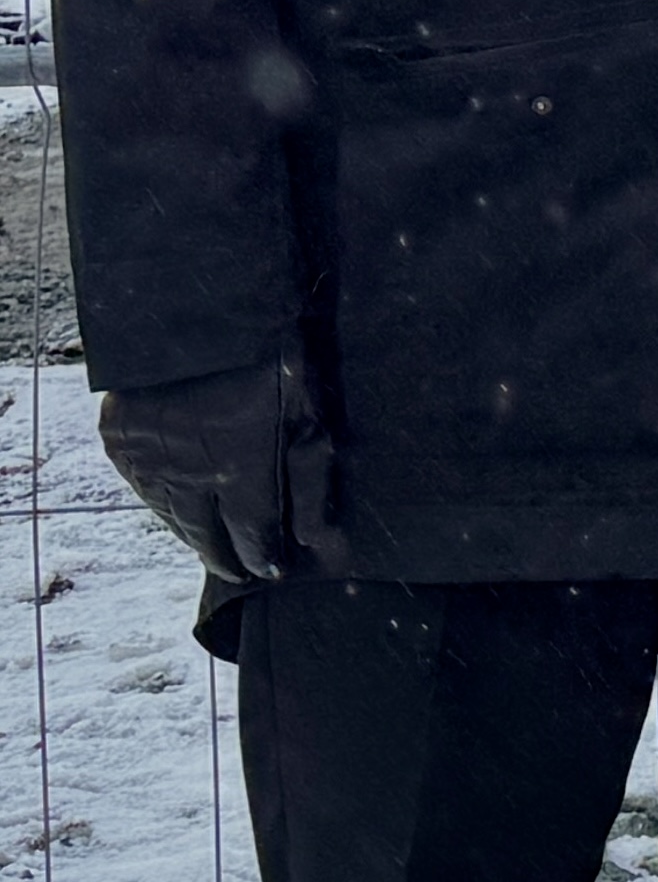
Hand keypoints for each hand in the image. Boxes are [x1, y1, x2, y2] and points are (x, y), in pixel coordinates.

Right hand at [95, 358, 322, 582]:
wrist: (196, 312)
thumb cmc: (269, 358)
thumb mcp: (308, 417)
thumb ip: (310, 483)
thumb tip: (315, 540)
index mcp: (239, 473)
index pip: (251, 537)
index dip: (262, 557)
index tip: (272, 569)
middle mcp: (187, 476)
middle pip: (205, 536)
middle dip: (226, 556)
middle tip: (239, 569)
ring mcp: (146, 459)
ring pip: (169, 515)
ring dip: (191, 532)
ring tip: (210, 543)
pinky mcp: (117, 440)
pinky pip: (142, 486)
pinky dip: (162, 500)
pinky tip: (178, 503)